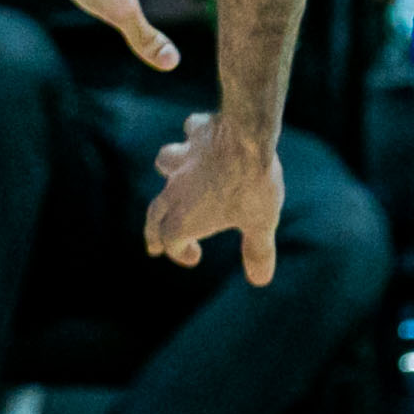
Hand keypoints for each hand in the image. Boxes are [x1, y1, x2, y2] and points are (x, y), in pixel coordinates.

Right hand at [145, 112, 284, 285]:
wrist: (247, 138)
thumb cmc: (252, 186)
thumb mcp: (259, 224)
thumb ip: (257, 251)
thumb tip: (260, 280)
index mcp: (186, 218)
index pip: (171, 242)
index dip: (179, 253)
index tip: (194, 257)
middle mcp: (177, 190)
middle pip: (155, 213)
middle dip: (153, 230)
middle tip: (154, 244)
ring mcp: (184, 159)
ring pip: (164, 164)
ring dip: (168, 174)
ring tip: (173, 179)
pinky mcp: (198, 134)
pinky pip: (190, 134)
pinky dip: (193, 137)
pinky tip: (199, 137)